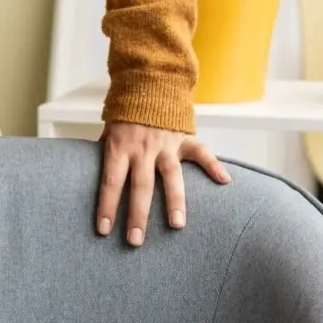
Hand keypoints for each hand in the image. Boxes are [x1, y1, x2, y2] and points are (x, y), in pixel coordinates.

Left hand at [97, 122, 229, 246]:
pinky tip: (224, 182)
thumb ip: (108, 154)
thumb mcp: (109, 131)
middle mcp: (142, 148)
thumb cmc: (125, 113)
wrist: (147, 81)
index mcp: (119, 147)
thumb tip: (97, 178)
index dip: (107, 206)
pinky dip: (214, 166)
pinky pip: (202, 152)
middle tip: (136, 241)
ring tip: (177, 226)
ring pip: (171, 176)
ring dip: (175, 201)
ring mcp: (165, 144)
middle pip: (140, 186)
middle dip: (137, 215)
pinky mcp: (184, 137)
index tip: (104, 230)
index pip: (111, 182)